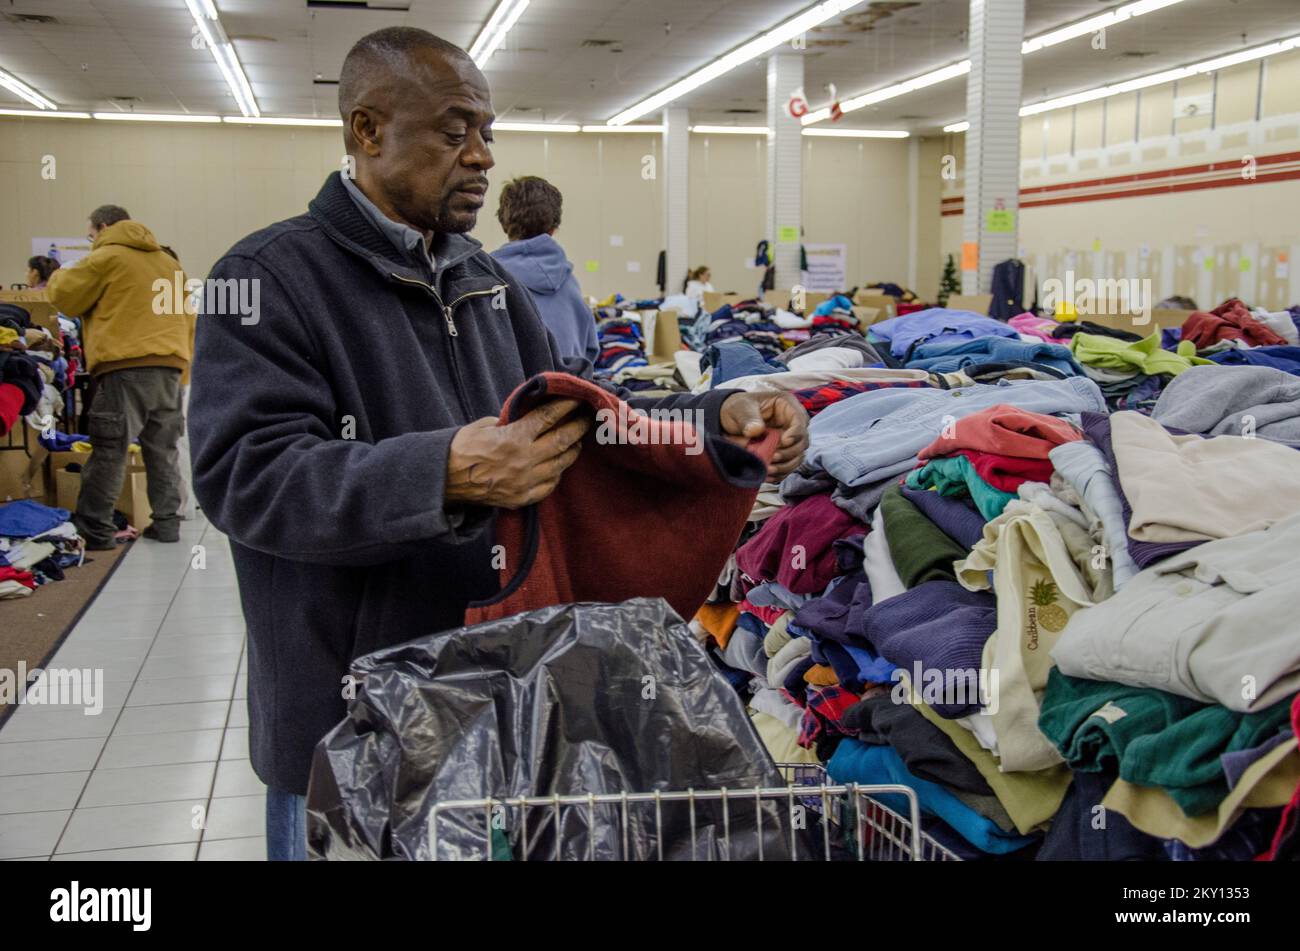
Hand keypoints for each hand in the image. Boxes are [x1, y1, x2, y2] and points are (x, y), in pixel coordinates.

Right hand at [445, 398, 590, 508]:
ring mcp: (526, 481)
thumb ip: (512, 422)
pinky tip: (560, 464)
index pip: (549, 417)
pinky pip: (550, 485)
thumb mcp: (486, 425)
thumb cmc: (463, 448)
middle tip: (588, 418)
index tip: (577, 399)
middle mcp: (525, 460)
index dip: (566, 406)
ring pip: (561, 464)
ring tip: (578, 440)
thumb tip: (530, 418)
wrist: (445, 479)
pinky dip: (558, 472)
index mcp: (514, 437)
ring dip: (573, 450)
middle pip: (563, 440)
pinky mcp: (522, 498)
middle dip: (579, 426)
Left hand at [719, 391, 808, 479]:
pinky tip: (766, 475)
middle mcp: (792, 423)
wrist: (729, 420)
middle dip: (789, 453)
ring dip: (784, 466)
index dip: (795, 433)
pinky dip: (779, 473)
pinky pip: (787, 466)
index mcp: (786, 405)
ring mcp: (789, 439)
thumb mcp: (739, 408)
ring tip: (767, 469)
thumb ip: (747, 419)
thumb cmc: (737, 408)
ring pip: (797, 457)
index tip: (783, 442)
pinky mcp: (783, 453)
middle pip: (802, 442)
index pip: (800, 420)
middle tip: (773, 458)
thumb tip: (755, 430)